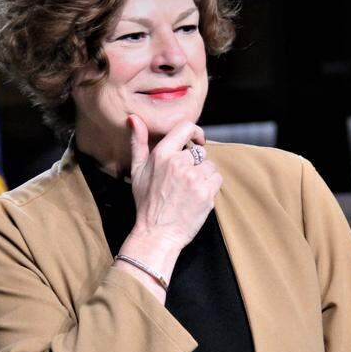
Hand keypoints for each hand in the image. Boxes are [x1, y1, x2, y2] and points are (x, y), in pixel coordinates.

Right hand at [126, 113, 221, 250]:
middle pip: (200, 152)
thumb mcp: (137, 171)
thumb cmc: (146, 203)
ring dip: (204, 177)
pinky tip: (197, 197)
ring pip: (210, 166)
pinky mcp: (206, 192)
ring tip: (189, 191)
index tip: (197, 141)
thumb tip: (134, 117)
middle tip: (183, 182)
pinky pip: (217, 179)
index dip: (195, 132)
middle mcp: (178, 163)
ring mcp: (193, 178)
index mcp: (161, 154)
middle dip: (195, 164)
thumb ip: (138, 142)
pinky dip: (211, 187)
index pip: (186, 127)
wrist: (156, 234)